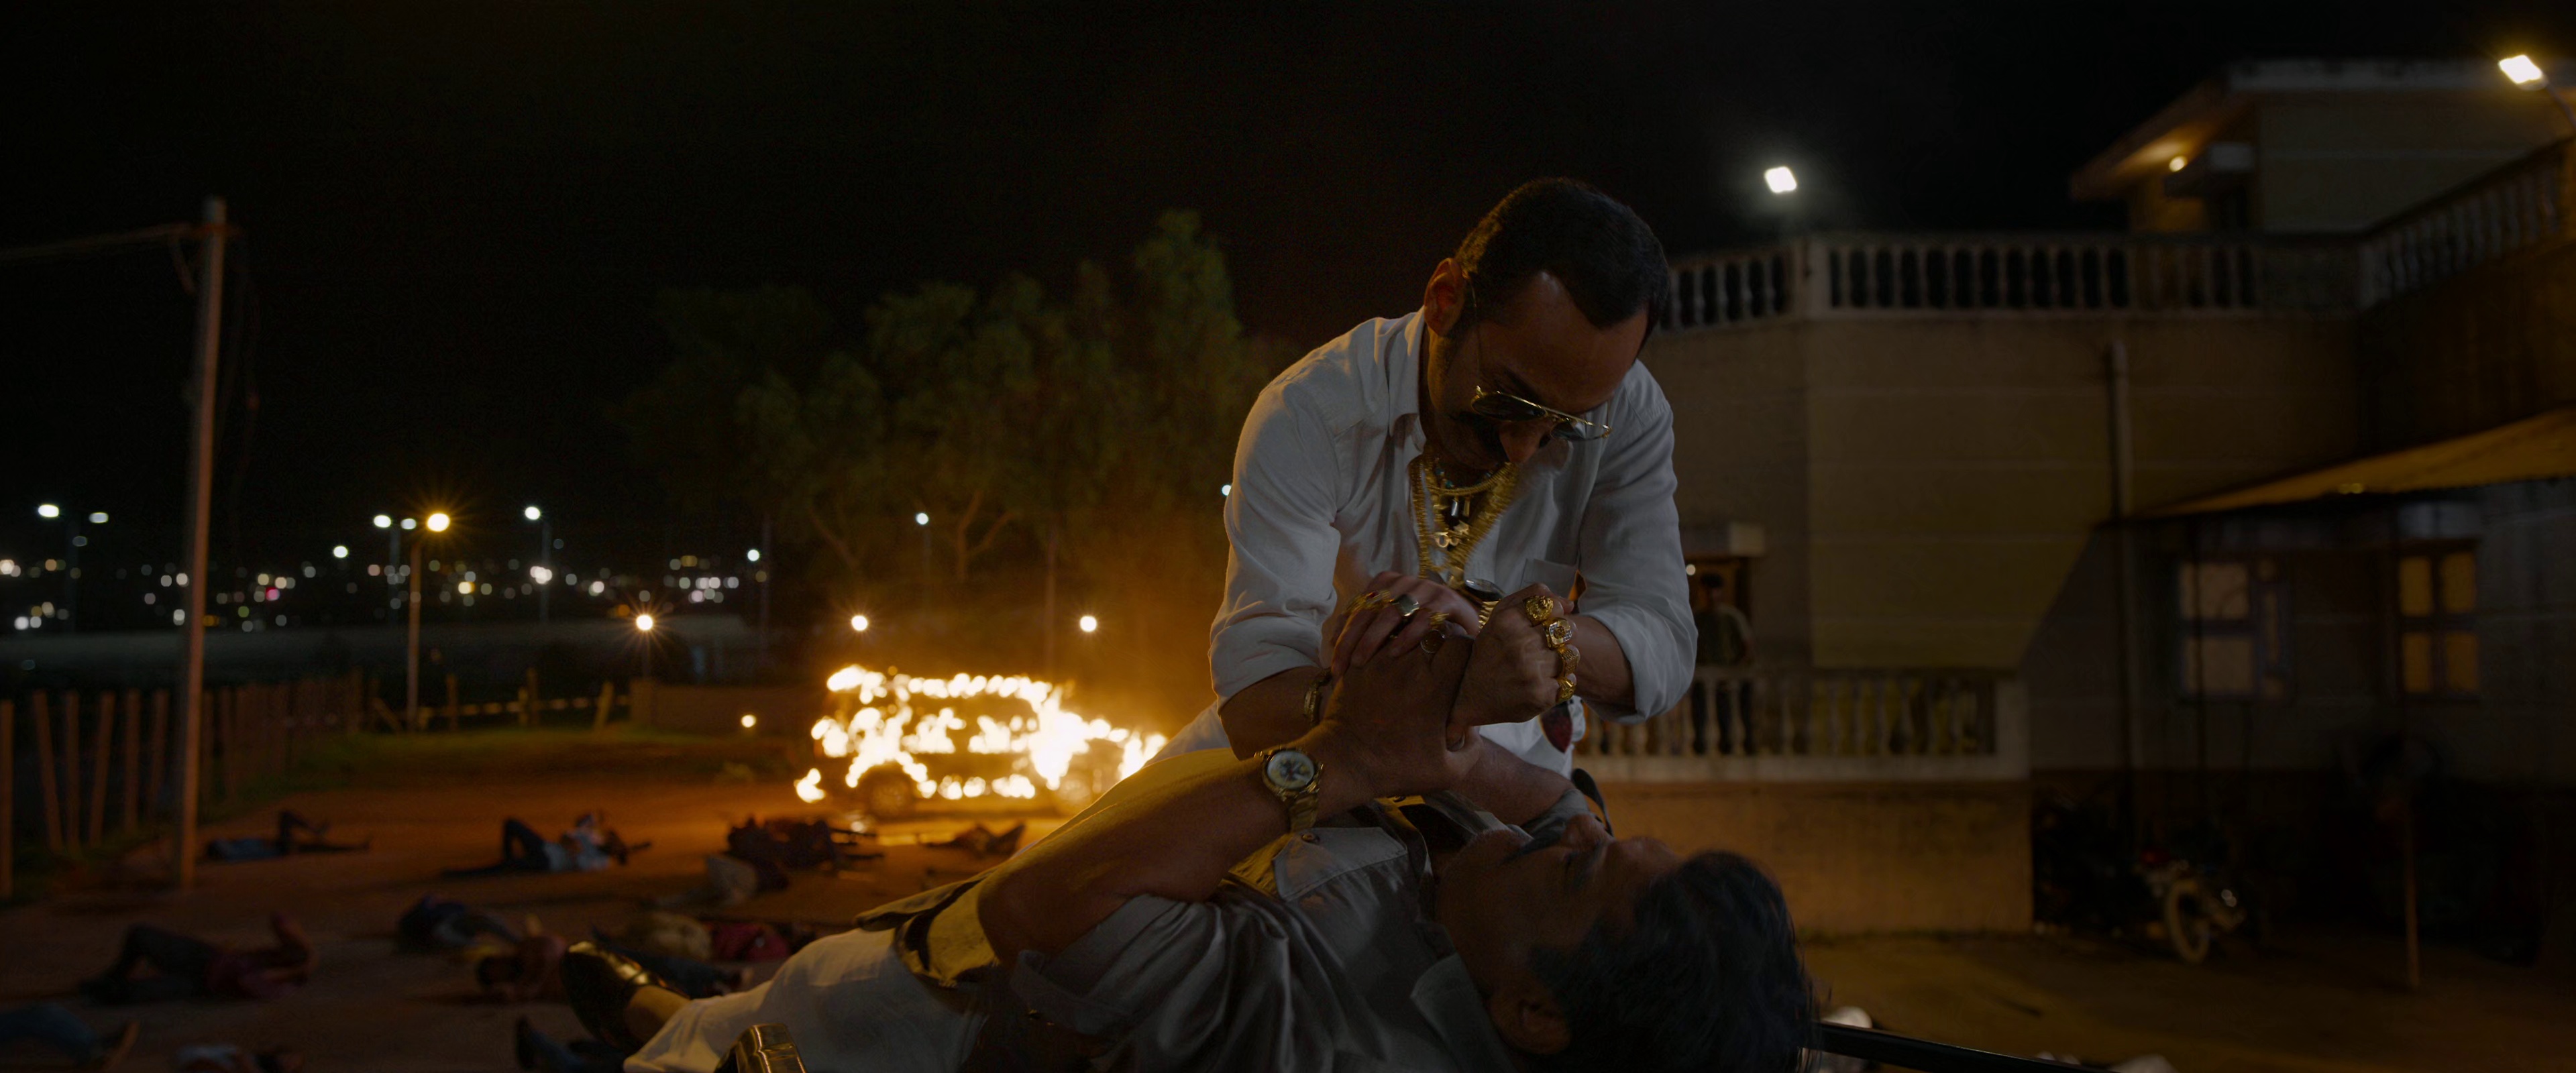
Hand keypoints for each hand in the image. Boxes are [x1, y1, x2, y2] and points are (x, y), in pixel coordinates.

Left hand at [1318, 611, 1475, 796]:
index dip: (1465, 648)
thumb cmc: (1397, 770)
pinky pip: (1375, 641)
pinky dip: (1384, 646)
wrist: (1344, 765)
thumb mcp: (1449, 772)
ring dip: (1411, 638)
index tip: (1460, 664)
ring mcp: (1380, 662)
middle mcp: (1410, 667)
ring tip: (1412, 657)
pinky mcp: (1357, 665)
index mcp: (1436, 688)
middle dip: (1440, 639)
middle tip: (1438, 658)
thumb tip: (1475, 727)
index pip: (1461, 641)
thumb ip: (1473, 748)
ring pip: (1403, 628)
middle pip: (1433, 629)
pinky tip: (1387, 664)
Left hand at [1329, 571, 1482, 675]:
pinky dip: (1407, 637)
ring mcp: (1426, 588)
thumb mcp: (1391, 625)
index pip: (1357, 610)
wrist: (1465, 623)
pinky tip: (1394, 654)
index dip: (1342, 637)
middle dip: (1353, 641)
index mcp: (1386, 583)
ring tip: (1362, 662)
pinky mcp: (1447, 600)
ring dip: (1374, 639)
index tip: (1333, 664)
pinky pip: (1422, 619)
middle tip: (1344, 668)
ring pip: (1392, 613)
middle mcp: (1404, 581)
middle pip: (1370, 611)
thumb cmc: (1421, 626)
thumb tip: (1331, 644)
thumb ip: (1365, 627)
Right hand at [1448, 582, 1567, 739]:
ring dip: (1560, 661)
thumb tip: (1569, 603)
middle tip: (1541, 647)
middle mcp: (1520, 644)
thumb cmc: (1490, 655)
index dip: (1553, 615)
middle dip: (1560, 637)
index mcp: (1508, 621)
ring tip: (1540, 667)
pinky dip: (1559, 683)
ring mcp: (1533, 671)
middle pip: (1567, 628)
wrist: (1473, 699)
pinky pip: (1570, 681)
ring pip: (1572, 654)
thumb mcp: (1498, 619)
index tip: (1541, 625)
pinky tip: (1540, 684)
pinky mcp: (1542, 695)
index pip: (1553, 605)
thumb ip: (1530, 598)